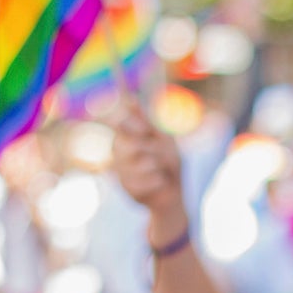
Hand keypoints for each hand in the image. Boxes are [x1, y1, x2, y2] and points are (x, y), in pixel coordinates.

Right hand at [111, 100, 188, 240]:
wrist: (175, 193)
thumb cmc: (170, 163)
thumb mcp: (163, 139)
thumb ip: (146, 122)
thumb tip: (130, 98)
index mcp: (129, 133)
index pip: (118, 120)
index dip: (130, 124)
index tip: (145, 131)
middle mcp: (120, 149)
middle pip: (123, 143)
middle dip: (149, 149)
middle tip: (164, 154)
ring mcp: (121, 169)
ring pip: (132, 164)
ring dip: (154, 166)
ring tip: (161, 170)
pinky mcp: (126, 187)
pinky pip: (137, 182)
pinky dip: (155, 181)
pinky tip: (160, 182)